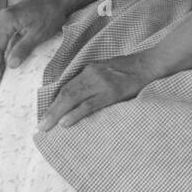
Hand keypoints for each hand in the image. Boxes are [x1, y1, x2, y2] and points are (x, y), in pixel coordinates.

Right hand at [0, 0, 71, 83]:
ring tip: (2, 72)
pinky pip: (7, 36)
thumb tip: (11, 65)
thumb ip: (23, 49)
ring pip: (0, 40)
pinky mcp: (15, 18)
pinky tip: (10, 58)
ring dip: (0, 56)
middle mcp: (4, 17)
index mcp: (7, 20)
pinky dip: (8, 48)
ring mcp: (8, 17)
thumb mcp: (38, 35)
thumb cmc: (51, 15)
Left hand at [37, 52, 155, 131]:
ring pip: (73, 98)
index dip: (54, 102)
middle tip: (41, 126)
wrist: (151, 65)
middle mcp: (92, 73)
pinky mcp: (112, 92)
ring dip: (57, 113)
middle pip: (66, 92)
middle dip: (51, 110)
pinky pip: (89, 105)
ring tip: (47, 127)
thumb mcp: (107, 69)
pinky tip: (66, 123)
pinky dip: (75, 114)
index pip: (66, 86)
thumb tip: (79, 98)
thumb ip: (93, 79)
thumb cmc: (131, 70)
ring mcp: (101, 82)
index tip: (46, 115)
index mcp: (90, 68)